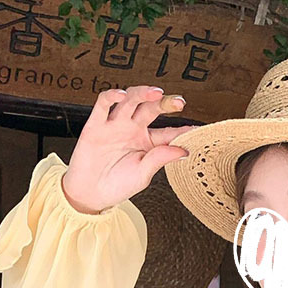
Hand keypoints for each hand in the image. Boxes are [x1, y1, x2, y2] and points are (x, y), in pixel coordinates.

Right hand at [60, 84, 197, 213]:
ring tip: (156, 93)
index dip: (182, 130)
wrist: (89, 194)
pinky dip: (111, 96)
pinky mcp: (96, 124)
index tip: (197, 130)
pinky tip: (121, 95)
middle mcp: (132, 129)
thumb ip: (160, 159)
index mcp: (147, 142)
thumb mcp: (142, 175)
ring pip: (130, 101)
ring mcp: (115, 125)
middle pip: (151, 109)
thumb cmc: (117, 186)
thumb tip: (183, 150)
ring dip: (143, 93)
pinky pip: (103, 104)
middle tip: (178, 103)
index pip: (168, 132)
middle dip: (165, 103)